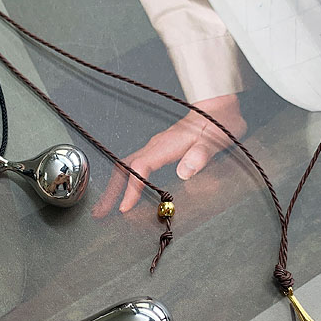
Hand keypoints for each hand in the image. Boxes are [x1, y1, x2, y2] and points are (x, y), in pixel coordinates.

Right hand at [92, 93, 246, 216]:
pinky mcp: (159, 151)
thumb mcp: (215, 140)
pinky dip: (125, 182)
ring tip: (105, 208)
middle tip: (101, 213)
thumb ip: (200, 155)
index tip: (125, 207)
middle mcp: (156, 146)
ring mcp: (156, 148)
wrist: (219, 108)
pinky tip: (124, 193)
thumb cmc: (218, 124)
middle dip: (111, 192)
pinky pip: (135, 167)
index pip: (140, 168)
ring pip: (126, 168)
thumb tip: (185, 172)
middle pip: (124, 168)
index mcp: (166, 145)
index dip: (132, 189)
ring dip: (114, 188)